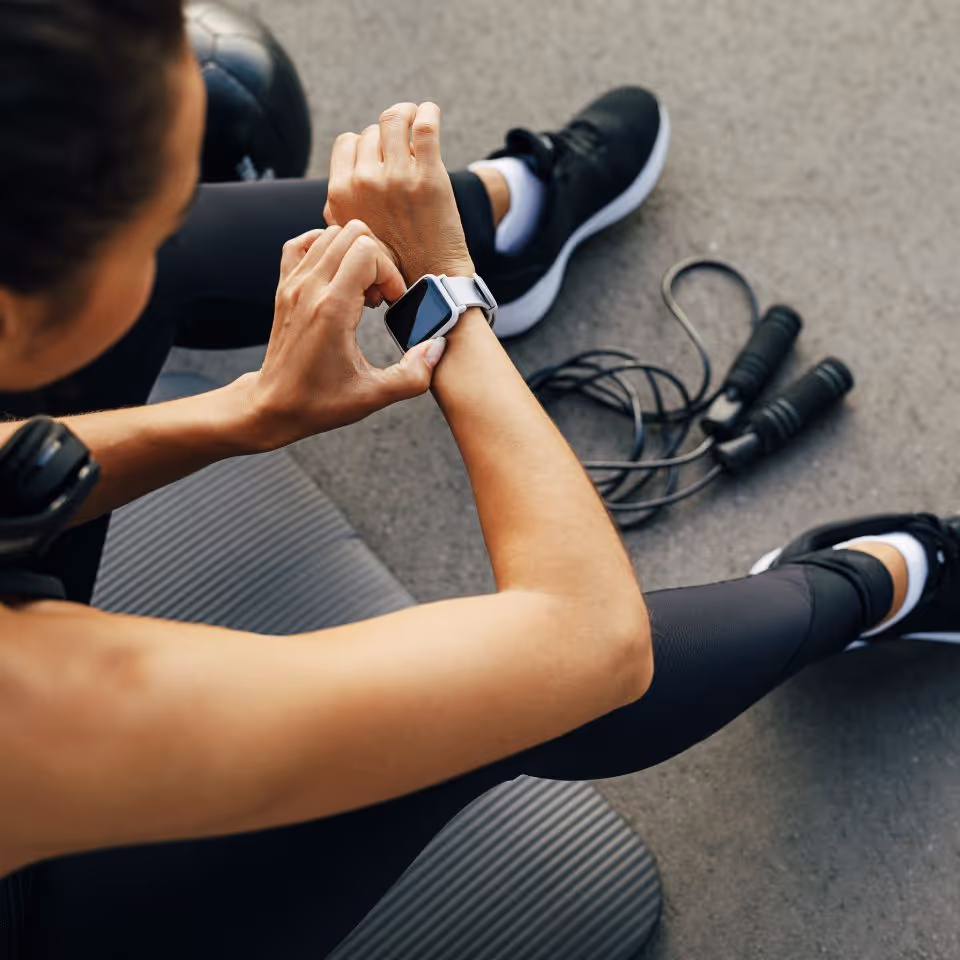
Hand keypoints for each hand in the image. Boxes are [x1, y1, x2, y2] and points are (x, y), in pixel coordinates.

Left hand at [236, 220, 446, 449]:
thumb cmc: (319, 402)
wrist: (273, 405)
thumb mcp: (373, 395)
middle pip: (352, 234)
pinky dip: (325, 248)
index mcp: (332, 310)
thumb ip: (413, 375)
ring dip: (354, 255)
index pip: (368, 252)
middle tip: (380, 295)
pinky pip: (302, 243)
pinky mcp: (284, 287)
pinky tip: (338, 274)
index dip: (390, 273)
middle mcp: (309, 289)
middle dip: (376, 259)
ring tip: (361, 290)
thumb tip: (437, 348)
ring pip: (330, 234)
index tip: (391, 303)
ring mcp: (293, 284)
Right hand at [324, 102, 474, 283]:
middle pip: (372, 131)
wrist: (430, 280)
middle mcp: (365, 182)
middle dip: (388, 135)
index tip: (381, 152)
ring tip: (416, 120)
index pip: (347, 142)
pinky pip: (425, 125)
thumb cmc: (392, 263)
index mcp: (341, 193)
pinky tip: (430, 114)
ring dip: (407, 113)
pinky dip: (428, 112)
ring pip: (395, 118)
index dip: (365, 143)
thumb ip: (339, 208)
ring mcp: (397, 177)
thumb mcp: (350, 238)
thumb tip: (340, 184)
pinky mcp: (429, 176)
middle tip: (404, 147)